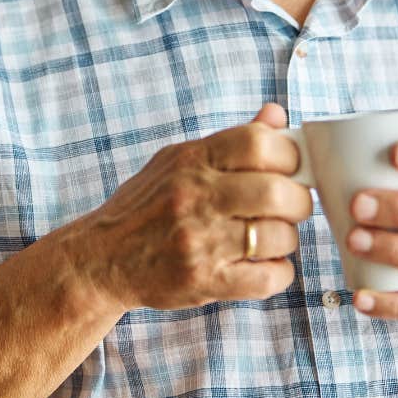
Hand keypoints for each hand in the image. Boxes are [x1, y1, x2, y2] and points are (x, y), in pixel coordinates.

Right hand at [66, 103, 313, 311]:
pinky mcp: (203, 281)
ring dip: (286, 238)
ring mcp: (198, 242)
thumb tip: (276, 115)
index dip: (288, 154)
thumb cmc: (144, 207)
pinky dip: (279, 272)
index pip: (259, 143)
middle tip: (292, 206)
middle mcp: (194, 197)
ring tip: (271, 238)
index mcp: (190, 160)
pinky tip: (264, 265)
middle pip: (276, 192)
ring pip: (278, 237)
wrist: (100, 259)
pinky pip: (268, 278)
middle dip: (298, 200)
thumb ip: (229, 142)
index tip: (290, 168)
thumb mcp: (177, 161)